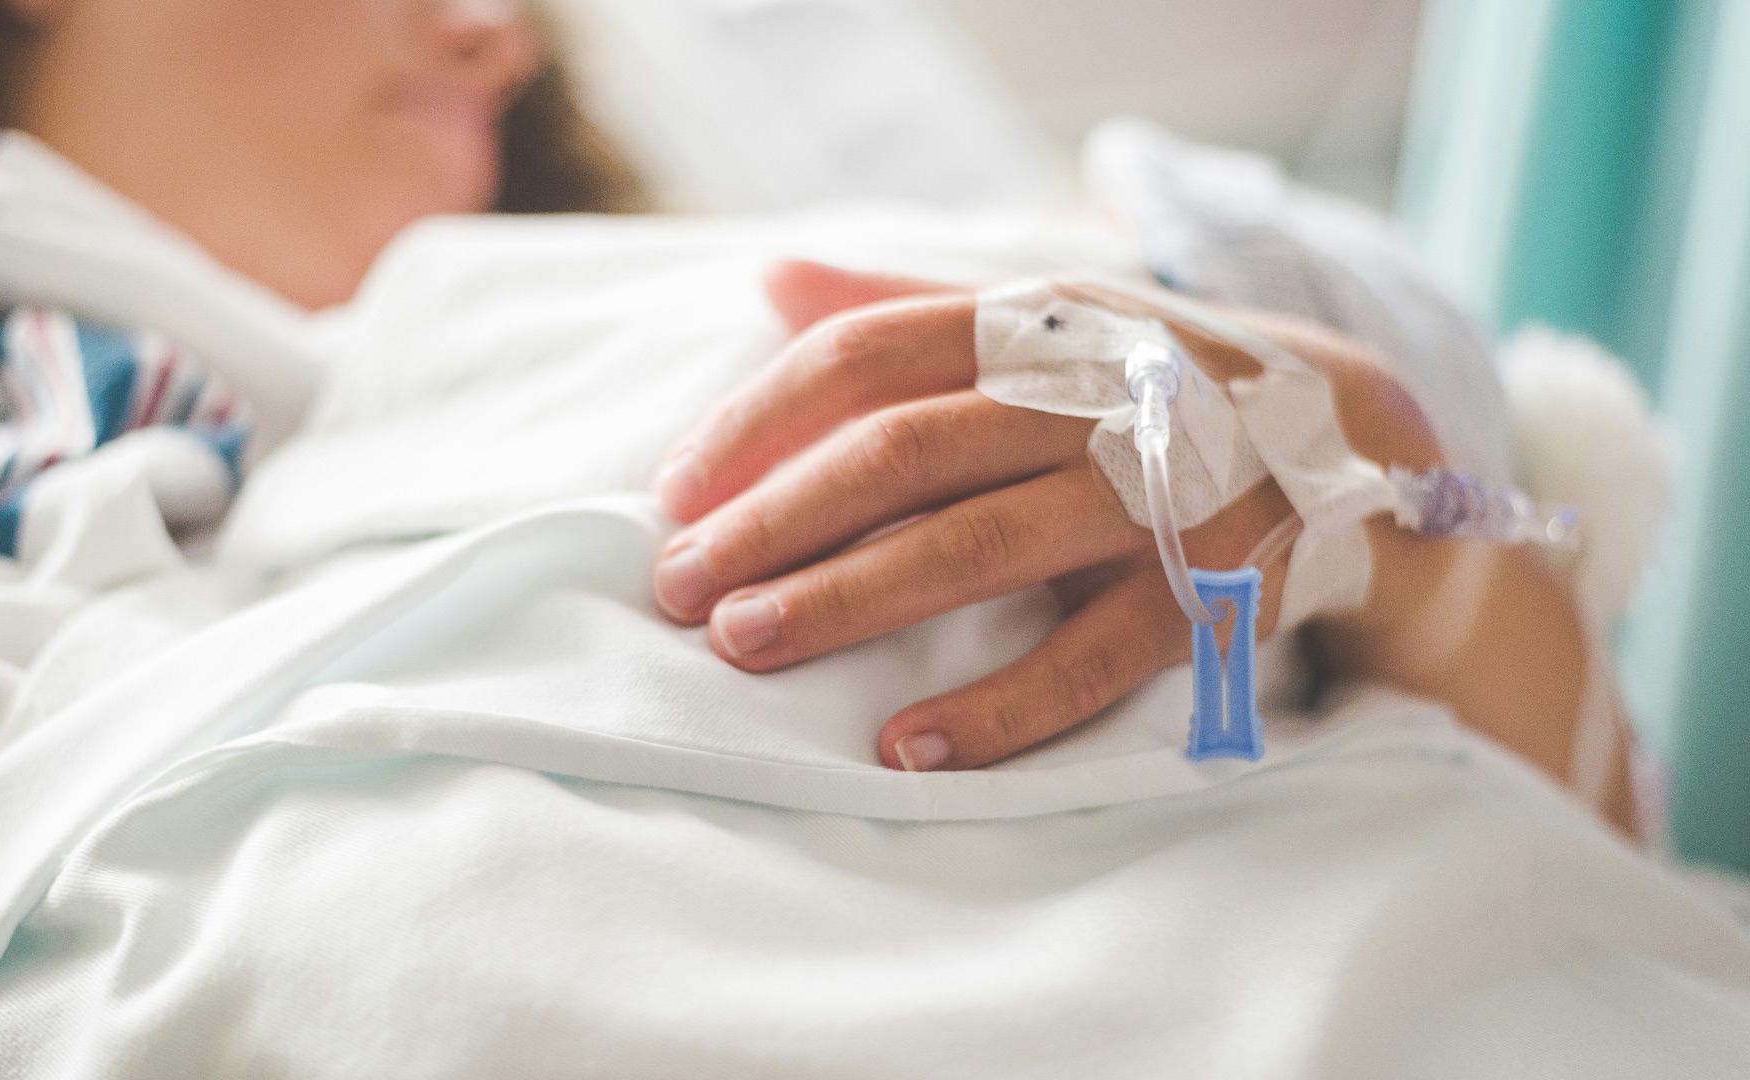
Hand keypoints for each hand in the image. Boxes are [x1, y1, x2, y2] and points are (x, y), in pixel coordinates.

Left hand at [651, 262, 1625, 825]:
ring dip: (850, 601)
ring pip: (978, 548)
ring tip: (746, 646)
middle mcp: (1090, 398)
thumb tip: (772, 278)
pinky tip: (903, 746)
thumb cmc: (1152, 383)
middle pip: (903, 452)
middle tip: (678, 586)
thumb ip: (912, 304)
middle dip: (775, 520)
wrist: (1355, 438)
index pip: (868, 352)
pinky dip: (995, 708)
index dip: (757, 418)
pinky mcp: (1211, 591)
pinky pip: (1090, 660)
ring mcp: (1155, 494)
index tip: (671, 491)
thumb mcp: (1045, 322)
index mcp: (1035, 326)